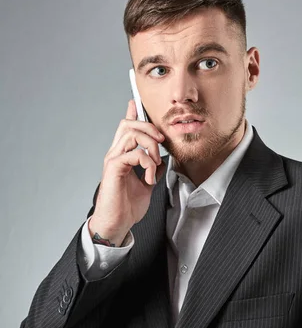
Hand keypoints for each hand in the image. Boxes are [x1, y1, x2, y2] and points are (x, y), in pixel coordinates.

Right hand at [88, 100, 166, 245]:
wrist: (116, 224)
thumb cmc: (127, 208)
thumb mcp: (146, 185)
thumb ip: (152, 171)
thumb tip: (162, 161)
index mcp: (122, 156)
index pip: (125, 128)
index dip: (131, 113)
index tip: (136, 102)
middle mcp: (115, 154)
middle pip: (128, 124)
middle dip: (149, 128)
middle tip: (161, 141)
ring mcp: (113, 160)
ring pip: (132, 134)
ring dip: (150, 146)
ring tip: (155, 165)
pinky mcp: (114, 168)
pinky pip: (134, 154)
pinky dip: (147, 163)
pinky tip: (150, 178)